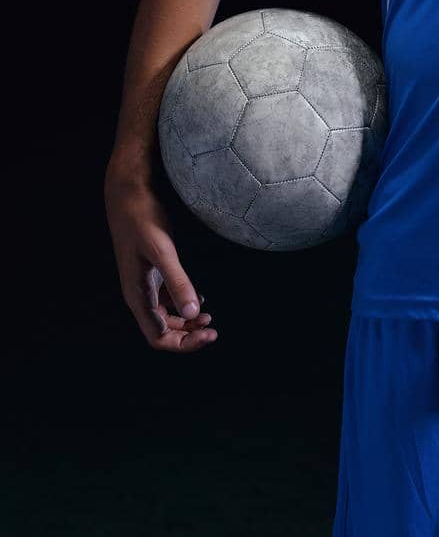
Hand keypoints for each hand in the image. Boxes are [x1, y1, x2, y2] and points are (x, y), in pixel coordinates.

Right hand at [104, 170, 218, 352]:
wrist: (127, 193)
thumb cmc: (142, 219)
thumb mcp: (162, 250)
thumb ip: (177, 281)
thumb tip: (193, 313)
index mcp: (137, 296)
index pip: (158, 337)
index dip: (184, 343)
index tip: (209, 334)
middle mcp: (138, 295)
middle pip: (162, 331)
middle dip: (187, 335)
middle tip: (213, 329)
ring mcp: (144, 284)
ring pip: (165, 316)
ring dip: (186, 321)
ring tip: (208, 318)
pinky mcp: (150, 271)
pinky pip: (165, 299)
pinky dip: (182, 303)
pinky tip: (199, 298)